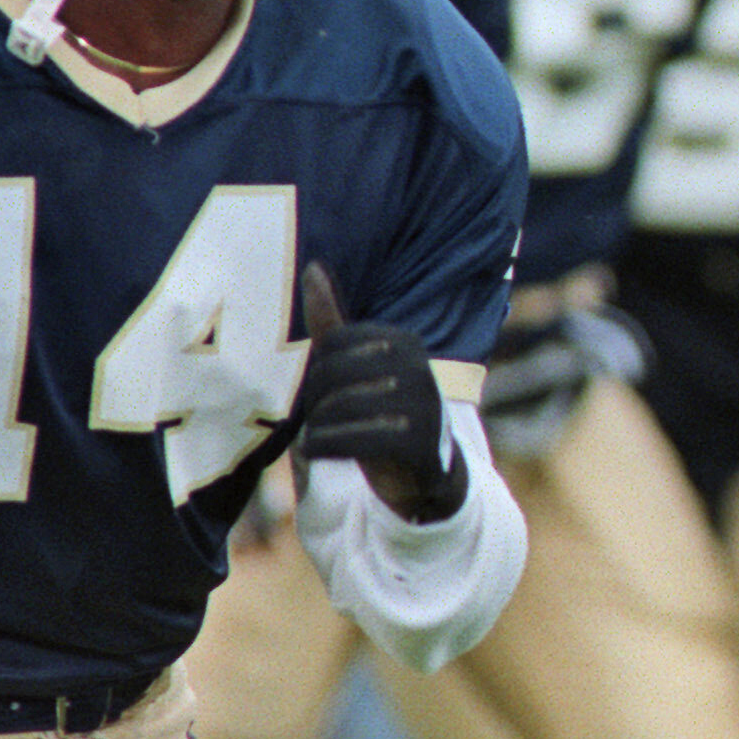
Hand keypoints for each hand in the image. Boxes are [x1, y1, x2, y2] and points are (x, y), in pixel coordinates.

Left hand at [291, 263, 466, 521]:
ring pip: (335, 410)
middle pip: (329, 375)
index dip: (315, 370)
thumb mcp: (361, 365)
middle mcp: (417, 366)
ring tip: (321, 438)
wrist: (425, 472)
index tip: (325, 392)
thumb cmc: (382, 411)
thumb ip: (333, 321)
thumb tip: (312, 266)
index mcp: (402, 341)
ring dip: (316, 430)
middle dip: (314, 404)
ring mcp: (422, 404)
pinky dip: (324, 448)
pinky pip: (351, 440)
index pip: (330, 341)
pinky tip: (322, 452)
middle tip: (320, 421)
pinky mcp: (418, 442)